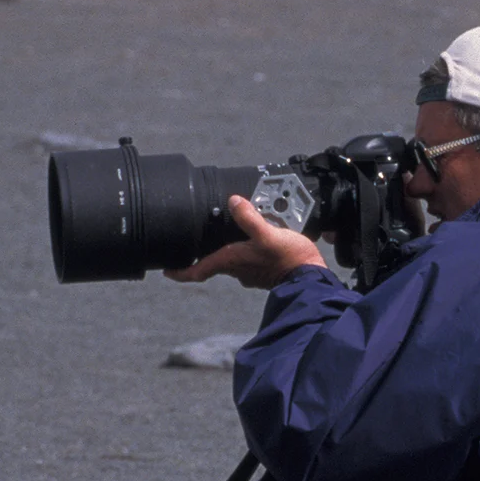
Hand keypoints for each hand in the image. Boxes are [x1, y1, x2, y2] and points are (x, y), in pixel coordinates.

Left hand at [164, 195, 326, 288]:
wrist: (313, 279)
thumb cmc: (289, 260)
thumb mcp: (268, 234)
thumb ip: (249, 218)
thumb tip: (233, 201)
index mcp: (231, 261)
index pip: (197, 272)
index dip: (179, 272)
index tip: (167, 270)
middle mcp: (238, 270)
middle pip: (213, 263)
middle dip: (205, 253)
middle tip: (197, 240)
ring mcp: (251, 274)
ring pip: (231, 261)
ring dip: (229, 249)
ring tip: (233, 230)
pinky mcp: (265, 273)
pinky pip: (249, 261)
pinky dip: (247, 250)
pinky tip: (257, 239)